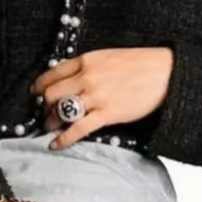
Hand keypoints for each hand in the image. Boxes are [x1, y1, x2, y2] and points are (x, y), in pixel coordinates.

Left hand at [29, 47, 172, 150]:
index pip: (52, 73)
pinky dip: (63, 139)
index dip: (39, 85)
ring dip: (50, 122)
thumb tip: (69, 79)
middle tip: (45, 112)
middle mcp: (87, 77)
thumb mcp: (108, 57)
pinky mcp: (107, 114)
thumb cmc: (140, 64)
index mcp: (86, 60)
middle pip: (51, 93)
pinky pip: (78, 129)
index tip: (35, 92)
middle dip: (44, 106)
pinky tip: (55, 144)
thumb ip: (87, 66)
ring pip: (60, 111)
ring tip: (49, 127)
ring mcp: (96, 96)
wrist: (166, 73)